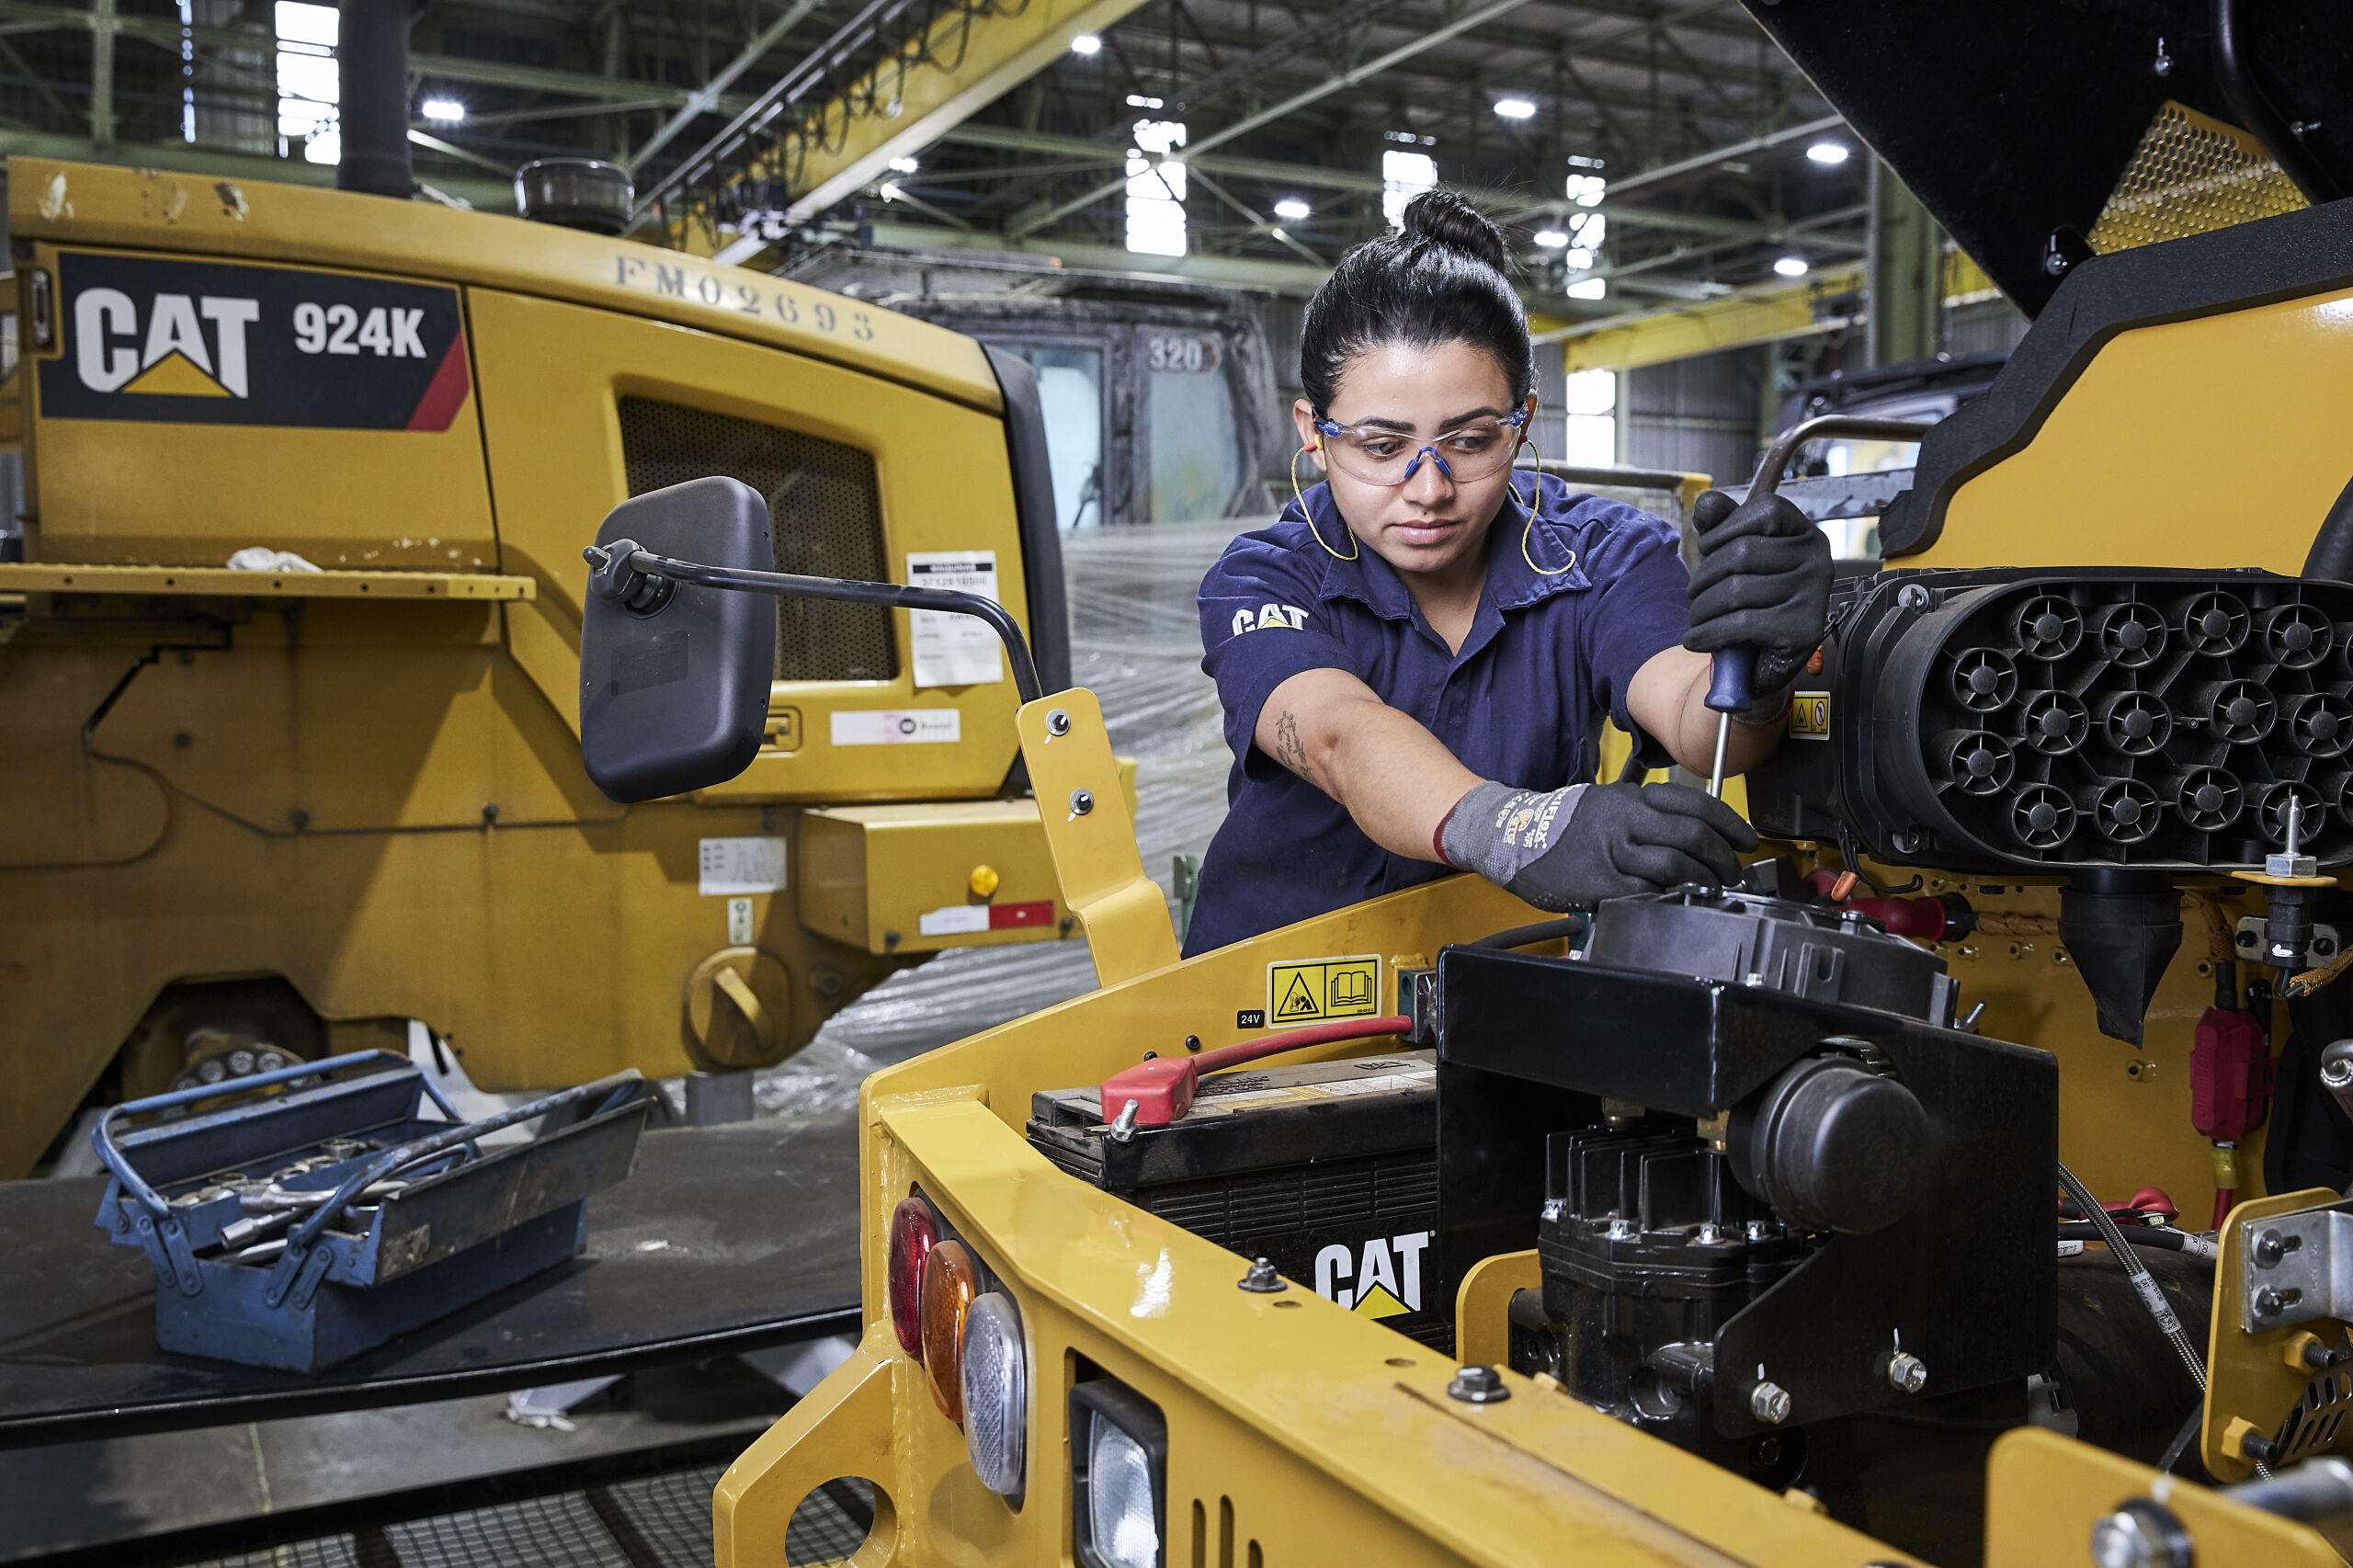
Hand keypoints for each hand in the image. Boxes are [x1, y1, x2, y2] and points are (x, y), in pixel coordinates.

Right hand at [1440, 780, 1757, 910]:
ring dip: (1704, 881)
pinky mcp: (1603, 883)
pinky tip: (1679, 902)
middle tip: (1733, 874)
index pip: (1697, 805)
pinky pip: (1649, 892)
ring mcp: (1615, 852)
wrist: (1514, 836)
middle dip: (1723, 860)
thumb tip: (1693, 834)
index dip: (1730, 825)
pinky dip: (1671, 898)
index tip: (1746, 841)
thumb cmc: (1565, 824)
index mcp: (1633, 798)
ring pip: (1676, 866)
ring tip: (1713, 890)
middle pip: (1694, 836)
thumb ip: (1647, 815)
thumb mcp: (1608, 803)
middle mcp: (1628, 820)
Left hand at [1683, 488, 1831, 713]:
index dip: (1724, 530)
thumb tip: (1706, 504)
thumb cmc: (1748, 598)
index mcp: (1805, 533)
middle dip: (1703, 577)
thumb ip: (1720, 522)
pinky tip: (1696, 639)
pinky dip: (1708, 633)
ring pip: (1737, 590)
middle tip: (1694, 596)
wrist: (1764, 657)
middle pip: (1743, 552)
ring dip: (1702, 609)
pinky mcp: (1804, 629)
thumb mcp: (1732, 553)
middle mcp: (1819, 558)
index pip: (1765, 509)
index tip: (1708, 551)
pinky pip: (1742, 624)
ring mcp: (1815, 594)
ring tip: (1697, 619)